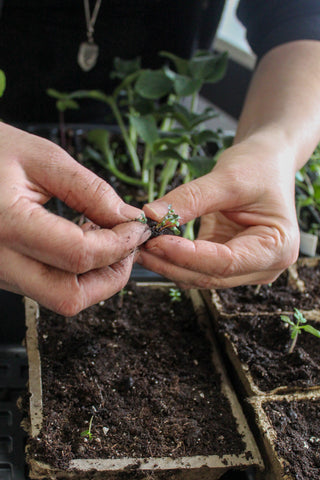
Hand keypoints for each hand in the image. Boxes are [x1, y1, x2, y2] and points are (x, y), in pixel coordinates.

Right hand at [0, 123, 149, 314]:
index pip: (78, 254)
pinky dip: (77, 273)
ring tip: (105, 238)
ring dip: (96, 276)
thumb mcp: (41, 157)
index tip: (137, 227)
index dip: (119, 244)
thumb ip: (89, 190)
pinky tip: (82, 241)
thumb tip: (128, 218)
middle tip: (127, 246)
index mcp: (6, 224)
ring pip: (60, 297)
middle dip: (112, 276)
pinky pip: (48, 287)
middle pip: (69, 296)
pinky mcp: (5, 272)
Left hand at [140, 136, 299, 288]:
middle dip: (172, 263)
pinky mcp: (228, 262)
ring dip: (169, 263)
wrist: (267, 162)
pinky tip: (154, 244)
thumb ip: (190, 199)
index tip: (156, 241)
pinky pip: (197, 266)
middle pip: (211, 276)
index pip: (226, 262)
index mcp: (277, 247)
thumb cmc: (259, 166)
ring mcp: (246, 267)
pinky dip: (174, 257)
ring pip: (200, 276)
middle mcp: (265, 266)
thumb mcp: (227, 178)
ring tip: (140, 244)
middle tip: (139, 244)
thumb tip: (151, 216)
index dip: (187, 255)